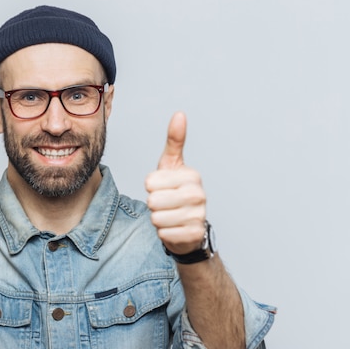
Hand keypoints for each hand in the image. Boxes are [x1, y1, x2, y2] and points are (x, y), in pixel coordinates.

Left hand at [145, 112, 206, 254]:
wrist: (189, 226)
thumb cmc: (176, 191)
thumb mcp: (172, 165)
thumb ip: (174, 141)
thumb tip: (179, 114)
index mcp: (192, 175)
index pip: (150, 182)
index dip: (151, 187)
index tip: (164, 188)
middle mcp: (199, 194)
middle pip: (152, 201)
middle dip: (153, 205)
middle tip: (166, 204)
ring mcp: (199, 215)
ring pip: (156, 218)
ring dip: (158, 219)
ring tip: (170, 216)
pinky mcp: (194, 234)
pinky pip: (163, 233)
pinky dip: (164, 233)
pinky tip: (175, 228)